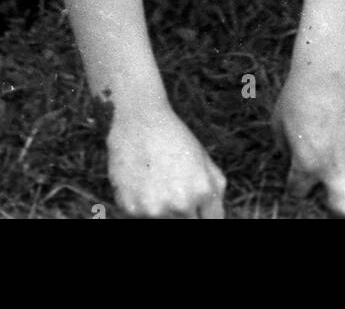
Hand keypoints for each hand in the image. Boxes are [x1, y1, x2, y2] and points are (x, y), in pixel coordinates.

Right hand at [107, 105, 226, 217]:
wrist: (140, 118)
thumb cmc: (175, 140)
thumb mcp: (205, 162)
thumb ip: (215, 196)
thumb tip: (212, 220)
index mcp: (202, 192)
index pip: (210, 223)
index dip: (201, 214)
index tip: (194, 207)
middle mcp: (180, 204)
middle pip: (187, 225)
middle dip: (183, 213)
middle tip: (172, 187)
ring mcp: (153, 209)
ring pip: (162, 223)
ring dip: (160, 212)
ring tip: (155, 185)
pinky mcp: (129, 209)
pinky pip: (139, 218)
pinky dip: (140, 207)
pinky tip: (140, 184)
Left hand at [272, 71, 344, 216]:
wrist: (326, 71)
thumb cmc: (298, 96)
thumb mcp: (279, 124)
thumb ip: (285, 148)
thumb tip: (292, 157)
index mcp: (308, 164)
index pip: (298, 192)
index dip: (293, 187)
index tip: (294, 176)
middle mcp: (334, 165)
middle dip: (335, 209)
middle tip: (327, 195)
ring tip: (344, 180)